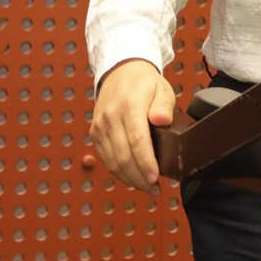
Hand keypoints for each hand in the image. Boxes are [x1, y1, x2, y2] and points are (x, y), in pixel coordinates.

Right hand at [89, 59, 177, 194]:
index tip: (155, 178)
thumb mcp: (162, 88)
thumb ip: (164, 105)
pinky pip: (106, 158)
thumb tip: (162, 120)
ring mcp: (100, 126)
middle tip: (155, 189)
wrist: (121, 71)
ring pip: (112, 162)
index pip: (137, 141)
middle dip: (140, 178)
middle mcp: (111, 117)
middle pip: (123, 156)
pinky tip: (133, 178)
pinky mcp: (95, 132)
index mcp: (129, 106)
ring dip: (130, 179)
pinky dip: (119, 172)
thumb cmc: (145, 83)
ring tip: (147, 187)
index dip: (146, 163)